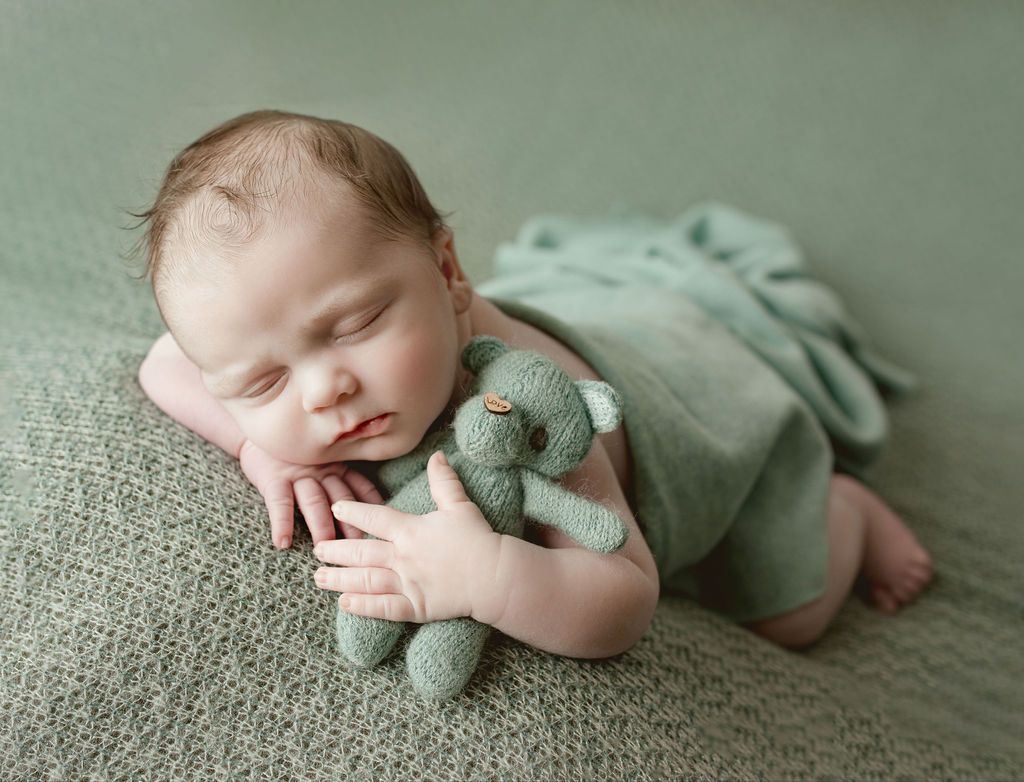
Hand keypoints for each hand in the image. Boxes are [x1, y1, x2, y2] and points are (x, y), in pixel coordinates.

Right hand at [238, 438, 382, 548]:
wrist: (254, 433)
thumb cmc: (290, 453)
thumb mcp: (319, 459)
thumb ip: (337, 475)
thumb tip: (362, 502)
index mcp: (335, 467)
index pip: (358, 485)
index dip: (371, 502)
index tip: (384, 521)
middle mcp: (321, 471)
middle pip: (341, 498)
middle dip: (352, 523)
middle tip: (362, 546)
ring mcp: (297, 475)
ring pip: (314, 502)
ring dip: (320, 525)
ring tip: (324, 547)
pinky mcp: (273, 479)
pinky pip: (279, 503)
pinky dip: (281, 523)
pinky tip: (282, 542)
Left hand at [314, 451, 501, 623]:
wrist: (494, 575)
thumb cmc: (478, 539)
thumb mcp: (459, 505)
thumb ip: (444, 481)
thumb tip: (437, 455)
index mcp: (410, 530)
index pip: (374, 518)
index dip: (352, 510)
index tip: (335, 506)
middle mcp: (402, 556)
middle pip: (361, 552)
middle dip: (336, 550)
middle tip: (317, 550)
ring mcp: (407, 583)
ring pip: (365, 580)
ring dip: (339, 579)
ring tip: (319, 577)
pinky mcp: (415, 606)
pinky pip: (383, 607)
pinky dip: (362, 606)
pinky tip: (344, 604)